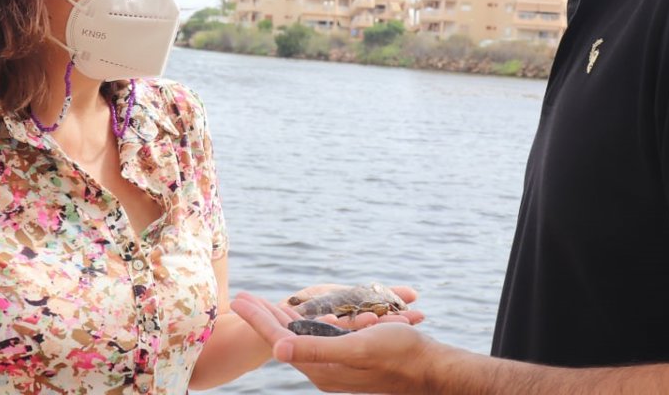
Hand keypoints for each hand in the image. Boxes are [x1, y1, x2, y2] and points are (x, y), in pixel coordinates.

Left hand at [231, 291, 434, 393]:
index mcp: (320, 367)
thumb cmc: (399, 355)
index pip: (280, 338)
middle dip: (262, 317)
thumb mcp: (355, 349)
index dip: (258, 317)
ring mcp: (335, 367)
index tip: (239, 299)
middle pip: (284, 338)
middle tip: (242, 297)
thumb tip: (275, 348)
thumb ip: (315, 348)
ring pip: (298, 339)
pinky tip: (299, 318)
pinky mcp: (347, 361)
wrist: (429, 371)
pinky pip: (315, 341)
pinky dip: (301, 325)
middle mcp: (323, 370)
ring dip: (279, 320)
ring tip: (262, 305)